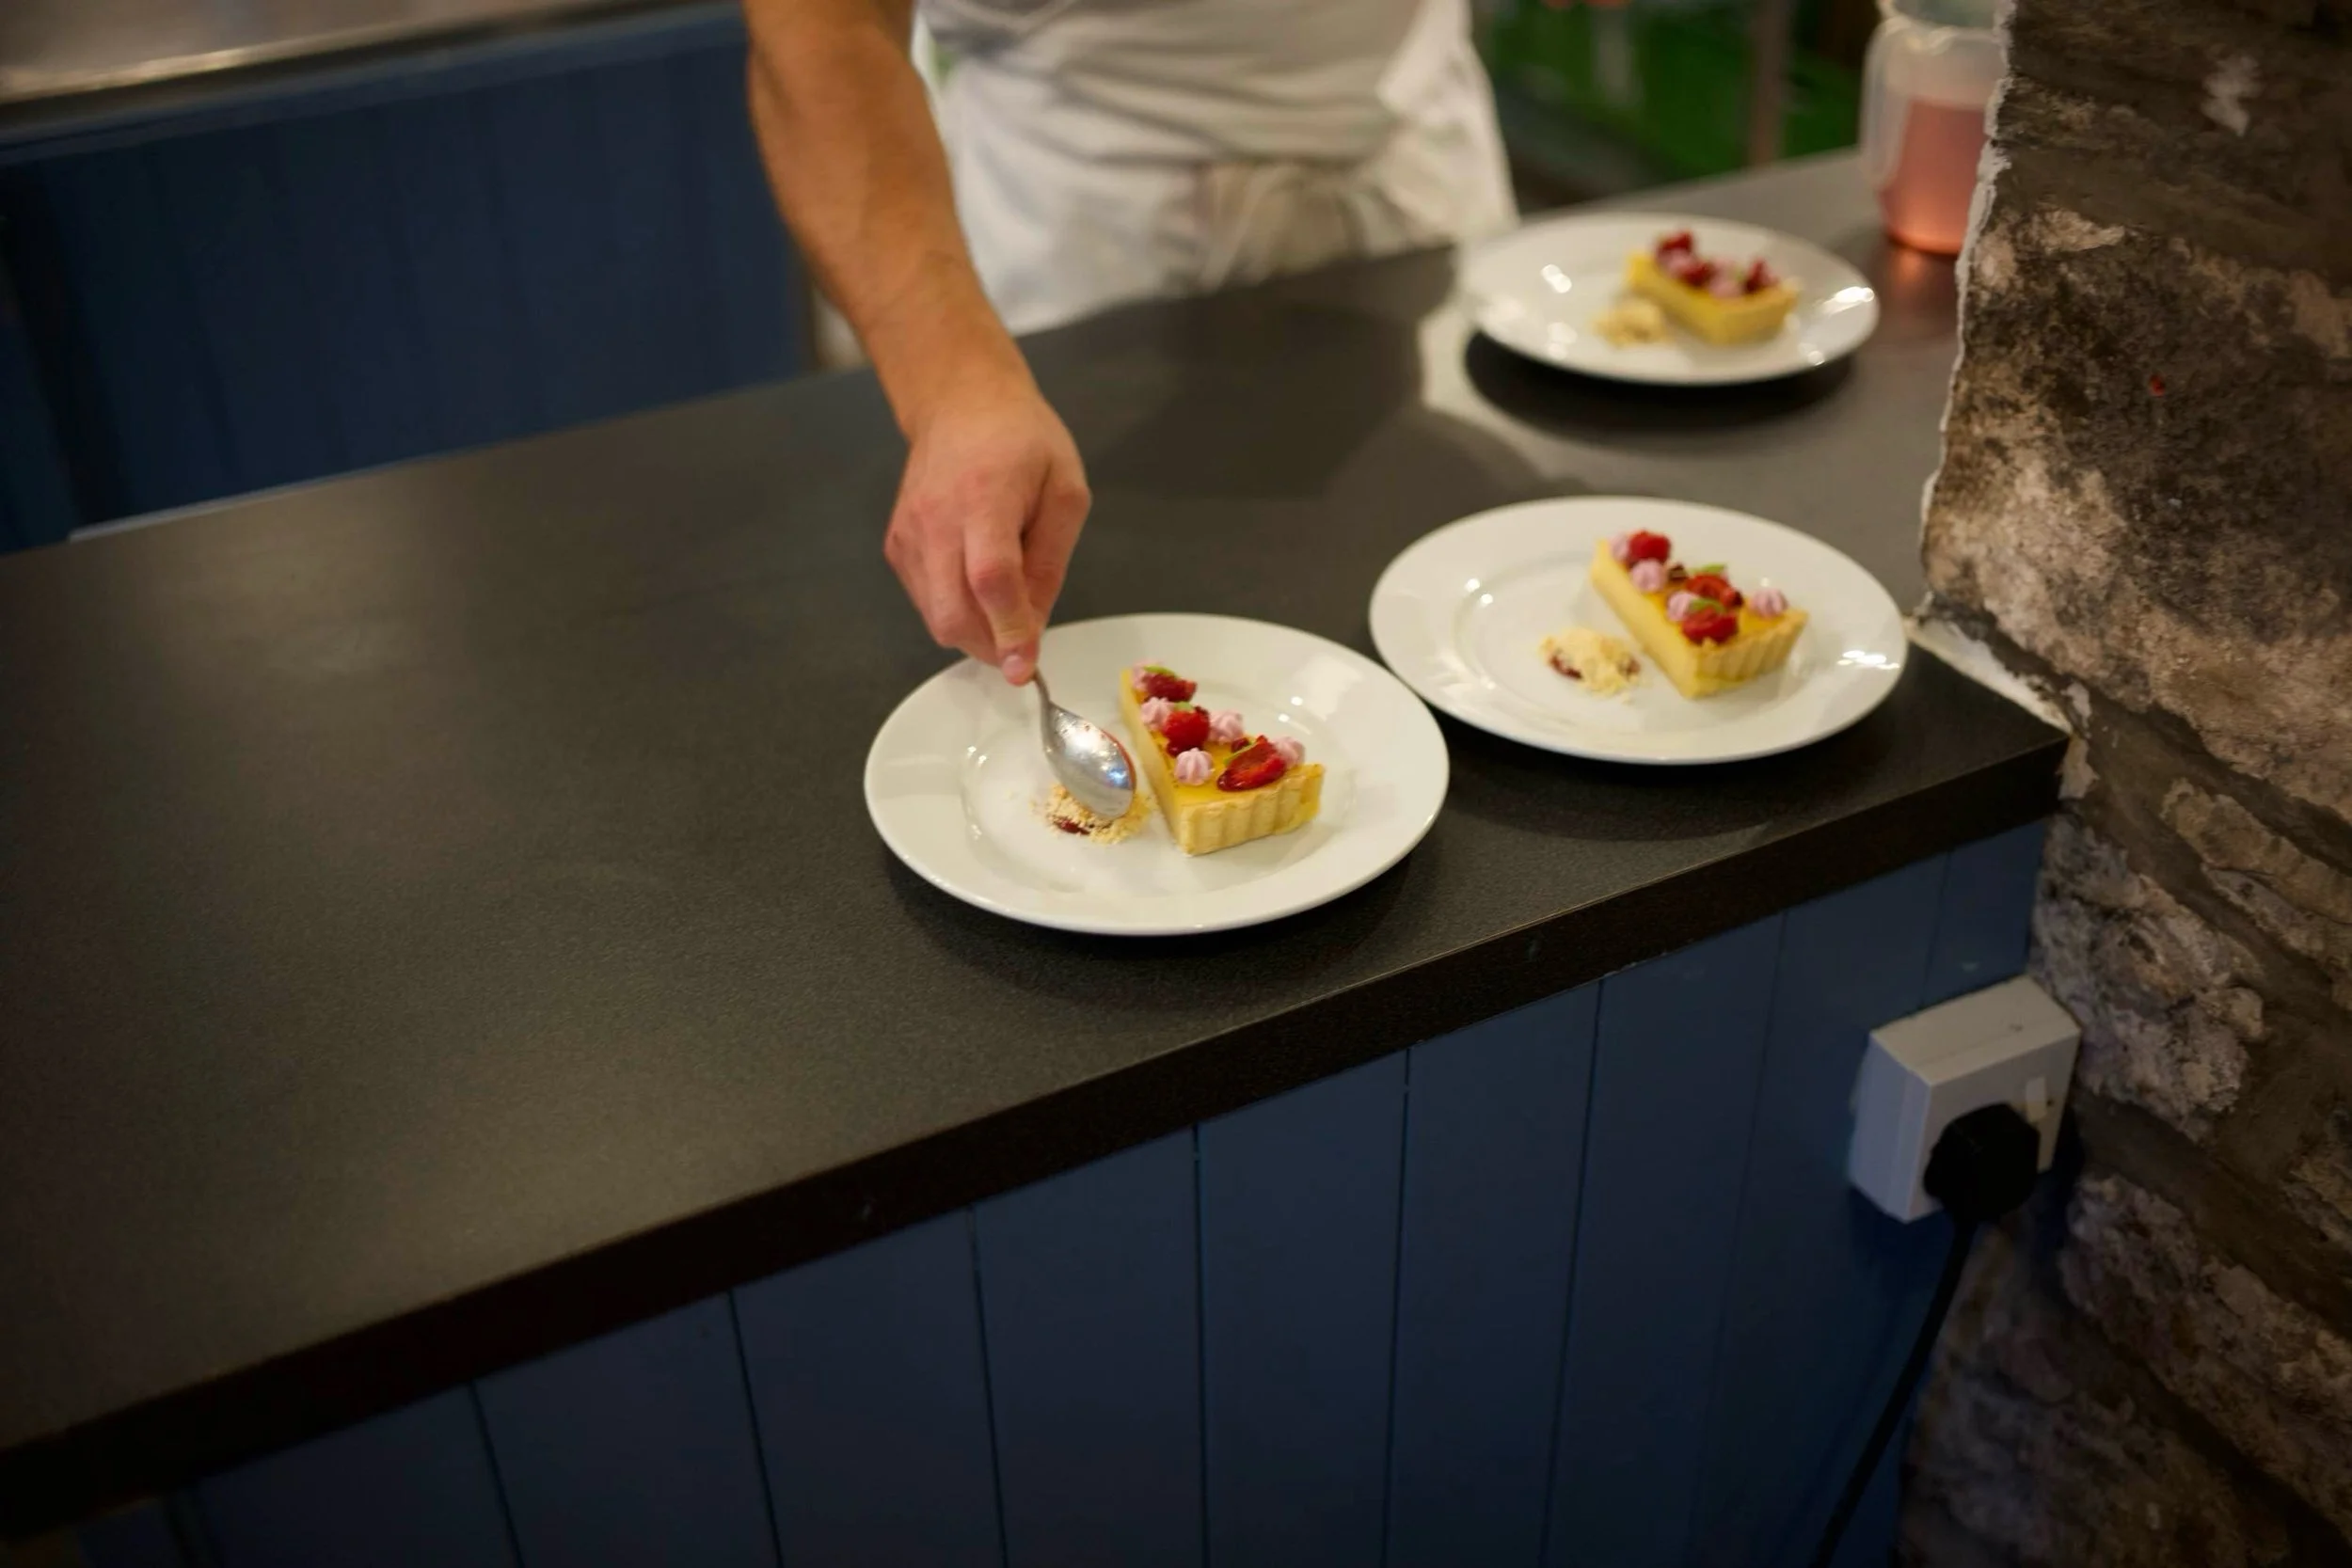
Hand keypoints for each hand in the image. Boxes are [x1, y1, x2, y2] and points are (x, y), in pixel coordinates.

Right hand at [884, 374, 1090, 683]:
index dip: (1009, 630)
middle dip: (990, 646)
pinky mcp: (896, 544)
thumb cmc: (1024, 441)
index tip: (1025, 669)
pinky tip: (974, 579)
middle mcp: (936, 521)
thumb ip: (1050, 561)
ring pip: (935, 616)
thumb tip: (1034, 623)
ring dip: (974, 631)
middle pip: (952, 612)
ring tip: (1003, 599)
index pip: (990, 579)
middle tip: (1022, 646)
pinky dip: (954, 608)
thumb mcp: (1065, 491)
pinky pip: (925, 600)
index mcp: (984, 499)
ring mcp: (909, 534)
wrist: (959, 403)